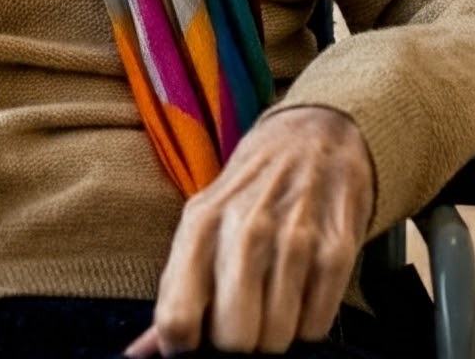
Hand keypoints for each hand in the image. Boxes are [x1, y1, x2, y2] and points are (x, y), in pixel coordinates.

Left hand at [127, 107, 374, 355]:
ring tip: (275, 294)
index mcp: (200, 226)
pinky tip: (303, 286)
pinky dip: (309, 321)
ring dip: (276, 331)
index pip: (176, 320)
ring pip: (277, 340)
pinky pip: (315, 328)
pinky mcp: (335, 250)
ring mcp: (294, 239)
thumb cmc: (249, 193)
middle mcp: (245, 230)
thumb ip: (174, 289)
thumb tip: (139, 354)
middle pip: (232, 340)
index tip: (197, 344)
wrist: (313, 137)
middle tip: (244, 316)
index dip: (185, 349)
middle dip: (238, 343)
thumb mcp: (202, 223)